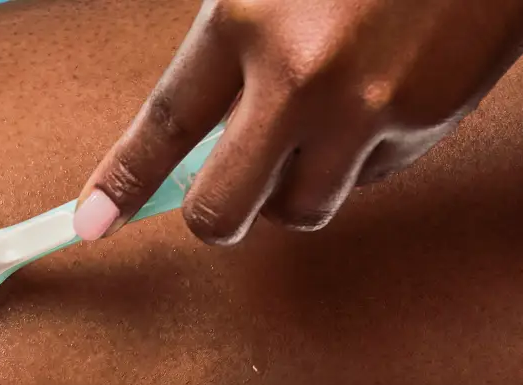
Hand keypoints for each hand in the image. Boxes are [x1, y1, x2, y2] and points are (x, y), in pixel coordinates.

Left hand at [78, 0, 522, 243]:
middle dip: (214, 215)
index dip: (123, 182)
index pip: (163, 125)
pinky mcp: (430, 120)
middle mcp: (301, 74)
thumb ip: (233, 53)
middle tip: (215, 202)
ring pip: (303, 206)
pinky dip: (361, 158)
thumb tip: (200, 134)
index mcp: (243, 22)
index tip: (92, 224)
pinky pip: (372, 177)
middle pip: (225, 205)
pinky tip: (378, 101)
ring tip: (314, 129)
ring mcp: (370, 106)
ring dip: (295, 186)